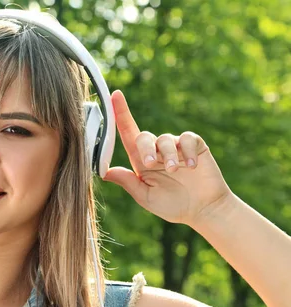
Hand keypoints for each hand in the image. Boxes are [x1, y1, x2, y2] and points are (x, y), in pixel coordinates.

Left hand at [102, 90, 232, 225]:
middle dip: (145, 148)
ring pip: (166, 140)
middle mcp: (156, 151)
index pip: (128, 134)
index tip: (115, 95)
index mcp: (141, 161)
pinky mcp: (195, 146)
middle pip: (144, 137)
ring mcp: (176, 147)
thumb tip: (104, 172)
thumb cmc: (173, 205)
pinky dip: (188, 150)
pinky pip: (188, 139)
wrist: (203, 210)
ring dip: (168, 155)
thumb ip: (128, 182)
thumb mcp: (145, 196)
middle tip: (150, 164)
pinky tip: (191, 165)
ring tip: (175, 170)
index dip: (121, 114)